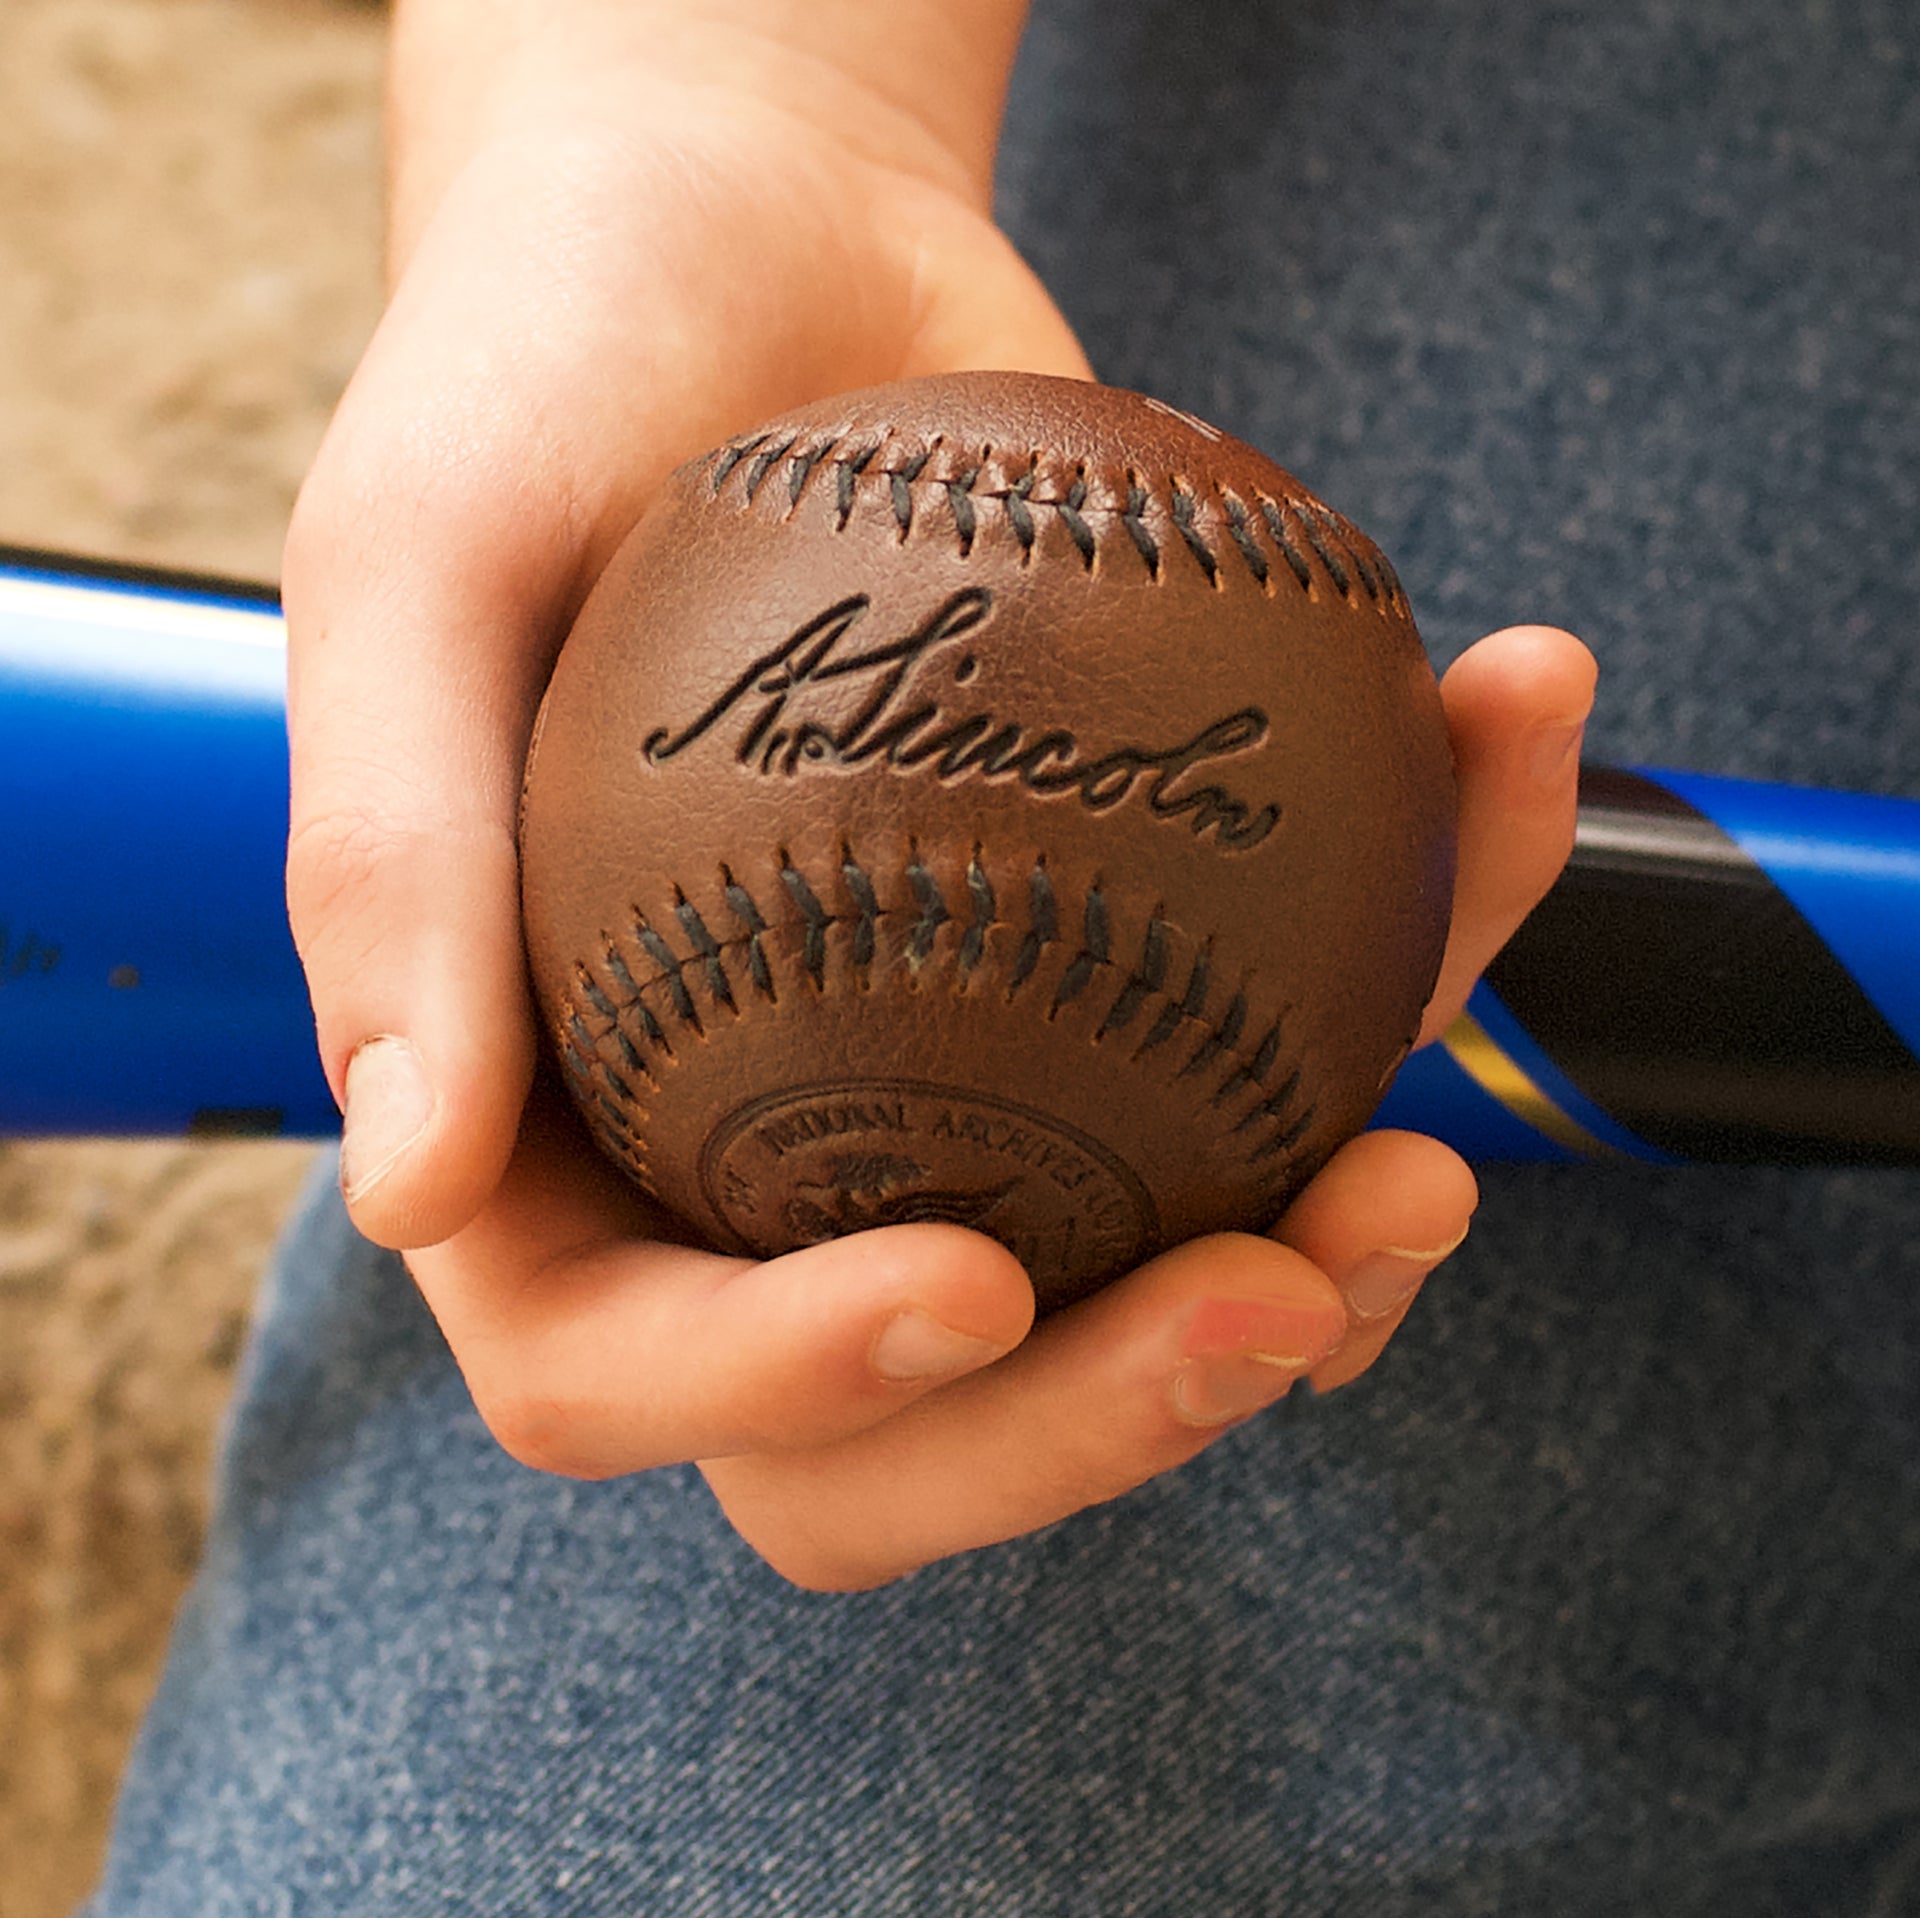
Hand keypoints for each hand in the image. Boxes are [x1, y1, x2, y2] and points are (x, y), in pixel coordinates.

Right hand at [281, 1, 1595, 1588]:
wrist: (747, 227)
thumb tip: (412, 1194)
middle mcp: (741, 1145)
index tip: (970, 1280)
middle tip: (1286, 1280)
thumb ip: (387, 875)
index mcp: (539, 1129)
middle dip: (1102, 1417)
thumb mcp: (414, 573)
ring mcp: (946, 1074)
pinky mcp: (1114, 953)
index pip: (620, 1366)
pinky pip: (1282, 1035)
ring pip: (1129, 1289)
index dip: (787, 1384)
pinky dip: (1434, 940)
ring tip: (1429, 1168)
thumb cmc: (538, 376)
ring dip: (1316, 1281)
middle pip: (913, 1415)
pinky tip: (1506, 759)